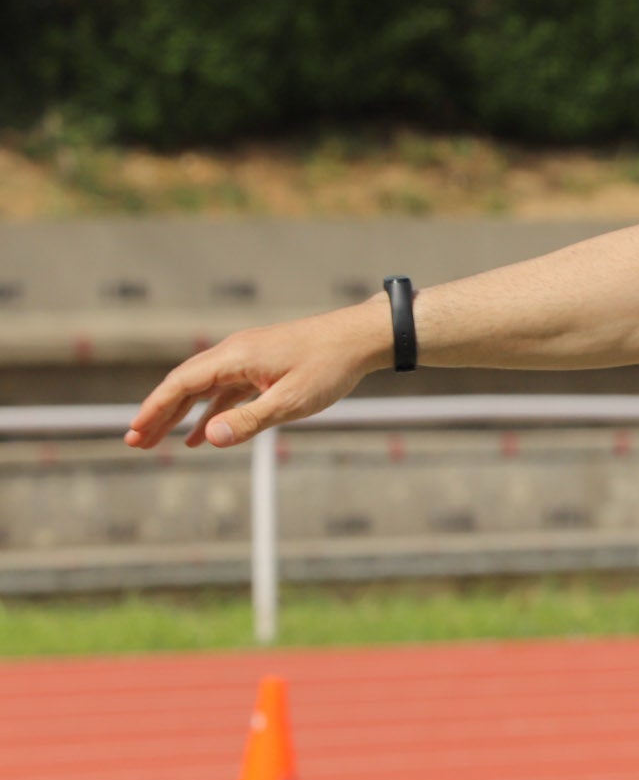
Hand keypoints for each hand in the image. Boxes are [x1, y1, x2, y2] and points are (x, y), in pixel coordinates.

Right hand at [124, 303, 388, 448]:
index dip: (154, 409)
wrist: (363, 337)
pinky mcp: (263, 365)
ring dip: (180, 414)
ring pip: (204, 388)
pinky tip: (200, 434)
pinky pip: (226, 390)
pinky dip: (209, 411)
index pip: (181, 384)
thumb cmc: (330, 366)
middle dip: (159, 414)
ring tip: (157, 442)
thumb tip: (206, 438)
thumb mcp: (292, 401)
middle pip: (185, 385)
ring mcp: (248, 358)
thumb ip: (249, 421)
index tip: (134, 433)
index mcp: (235, 357)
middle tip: (135, 442)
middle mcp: (235, 352)